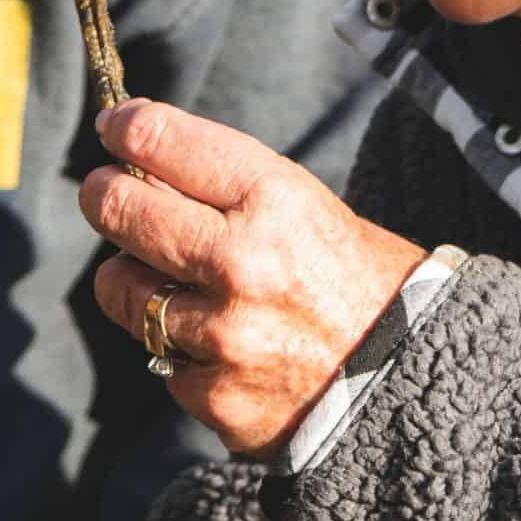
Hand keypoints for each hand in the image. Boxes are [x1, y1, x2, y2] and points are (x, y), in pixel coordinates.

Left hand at [80, 99, 424, 458]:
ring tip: (176, 283)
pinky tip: (221, 345)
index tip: (114, 129)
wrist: (416, 378)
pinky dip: (178, 348)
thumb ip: (223, 188)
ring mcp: (223, 333)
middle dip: (104, 195)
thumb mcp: (307, 207)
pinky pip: (158, 355)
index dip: (124, 127)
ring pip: (121, 288)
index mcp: (273, 198)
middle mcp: (242, 261)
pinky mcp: (214, 393)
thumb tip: (136, 164)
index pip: (158, 139)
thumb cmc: (356, 279)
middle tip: (109, 195)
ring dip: (135, 281)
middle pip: (117, 208)